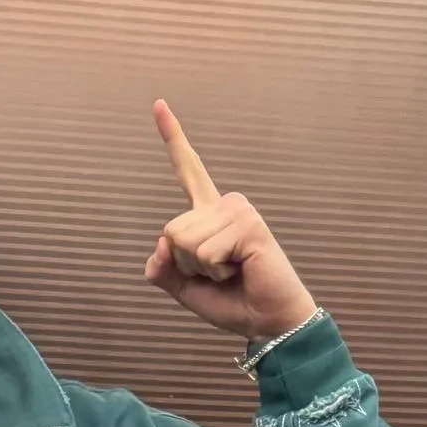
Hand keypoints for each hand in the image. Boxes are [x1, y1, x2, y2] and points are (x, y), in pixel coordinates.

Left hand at [145, 100, 318, 343]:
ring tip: (232, 272)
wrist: (268, 322)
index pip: (188, 171)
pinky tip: (241, 269)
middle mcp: (223, 205)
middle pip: (171, 231)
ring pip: (185, 241)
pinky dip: (215, 272)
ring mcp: (238, 210)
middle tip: (220, 274)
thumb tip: (160, 245)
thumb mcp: (185, 289)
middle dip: (186, 265)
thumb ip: (163, 269)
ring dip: (201, 270)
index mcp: (209, 215)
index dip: (173, 139)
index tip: (158, 104)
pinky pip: (205, 252)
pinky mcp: (248, 223)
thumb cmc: (233, 303)